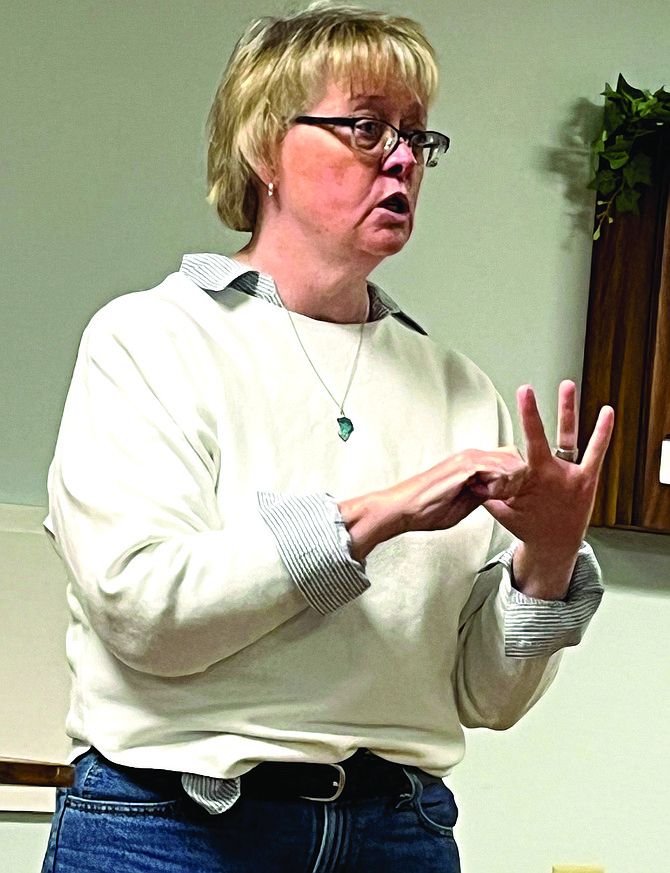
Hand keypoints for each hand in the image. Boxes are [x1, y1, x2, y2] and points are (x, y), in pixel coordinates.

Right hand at [340, 447, 525, 561]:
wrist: (404, 509)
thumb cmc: (428, 509)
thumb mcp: (465, 503)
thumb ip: (482, 494)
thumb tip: (498, 494)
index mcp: (472, 463)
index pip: (507, 460)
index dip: (514, 478)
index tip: (507, 498)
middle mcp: (471, 455)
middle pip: (513, 455)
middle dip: (517, 477)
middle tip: (506, 497)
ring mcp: (467, 458)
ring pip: (509, 460)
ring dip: (510, 482)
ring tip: (497, 497)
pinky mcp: (463, 466)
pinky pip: (496, 469)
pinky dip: (500, 484)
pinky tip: (489, 495)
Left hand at [477, 380, 613, 598]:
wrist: (553, 543)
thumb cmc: (527, 525)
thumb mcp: (504, 513)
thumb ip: (487, 497)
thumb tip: (469, 483)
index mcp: (524, 476)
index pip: (511, 460)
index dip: (498, 466)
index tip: (487, 467)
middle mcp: (545, 469)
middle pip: (537, 436)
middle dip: (530, 413)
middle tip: (525, 389)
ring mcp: (564, 471)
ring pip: (566, 436)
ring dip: (567, 411)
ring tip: (567, 385)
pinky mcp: (584, 478)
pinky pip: (594, 453)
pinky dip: (601, 434)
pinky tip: (606, 414)